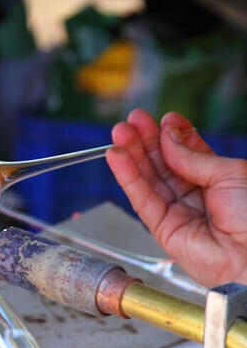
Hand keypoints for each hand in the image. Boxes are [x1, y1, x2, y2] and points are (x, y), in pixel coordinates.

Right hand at [106, 109, 246, 286]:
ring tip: (119, 133)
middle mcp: (197, 196)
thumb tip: (167, 136)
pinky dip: (127, 177)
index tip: (163, 118)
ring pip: (149, 180)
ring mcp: (179, 213)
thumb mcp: (230, 172)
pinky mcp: (163, 229)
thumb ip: (193, 156)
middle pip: (164, 164)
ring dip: (131, 155)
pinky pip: (142, 199)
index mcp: (219, 181)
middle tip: (131, 121)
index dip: (174, 135)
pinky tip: (117, 157)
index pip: (189, 153)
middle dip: (146, 141)